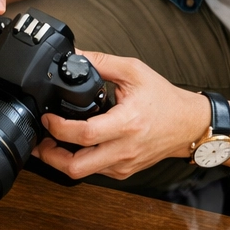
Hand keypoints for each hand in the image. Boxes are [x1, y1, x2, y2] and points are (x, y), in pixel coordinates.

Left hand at [34, 51, 209, 178]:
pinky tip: (74, 147)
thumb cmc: (165, 99)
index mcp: (126, 123)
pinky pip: (95, 172)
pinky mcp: (124, 171)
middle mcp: (124, 149)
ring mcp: (124, 164)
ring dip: (62, 160)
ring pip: (83, 173)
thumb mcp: (133, 71)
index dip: (57, 128)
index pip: (84, 134)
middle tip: (40, 140)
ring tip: (52, 143)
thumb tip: (74, 55)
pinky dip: (80, 161)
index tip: (47, 117)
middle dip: (50, 156)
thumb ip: (101, 62)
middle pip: (76, 167)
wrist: (189, 124)